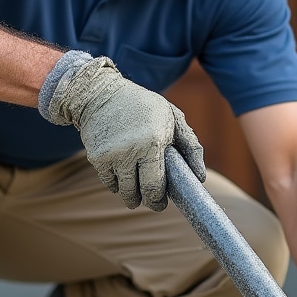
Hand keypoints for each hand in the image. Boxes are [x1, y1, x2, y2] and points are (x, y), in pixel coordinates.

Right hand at [41, 54, 204, 210]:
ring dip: (130, 194)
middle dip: (146, 201)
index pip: (155, 185)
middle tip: (151, 201)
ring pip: (122, 190)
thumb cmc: (143, 106)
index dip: (158, 199)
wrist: (100, 93)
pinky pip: (108, 182)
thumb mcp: (173, 117)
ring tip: (136, 192)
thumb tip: (200, 177)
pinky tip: (123, 176)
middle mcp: (130, 150)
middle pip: (137, 192)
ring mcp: (111, 154)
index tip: (162, 203)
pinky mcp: (96, 157)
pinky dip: (116, 183)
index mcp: (153, 141)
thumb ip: (191, 145)